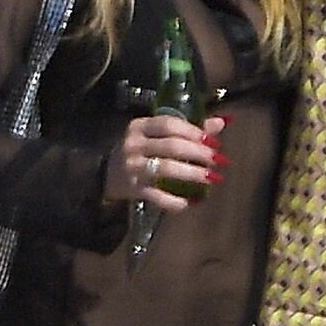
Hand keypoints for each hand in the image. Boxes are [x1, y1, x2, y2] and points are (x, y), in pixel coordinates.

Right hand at [105, 113, 227, 210]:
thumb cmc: (139, 151)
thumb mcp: (156, 135)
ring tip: (212, 178)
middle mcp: (134, 144)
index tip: (212, 141)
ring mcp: (132, 167)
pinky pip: (157, 196)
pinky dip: (174, 201)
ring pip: (166, 169)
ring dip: (192, 174)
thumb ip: (187, 129)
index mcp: (140, 126)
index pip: (169, 124)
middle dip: (198, 152)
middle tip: (218, 160)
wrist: (104, 175)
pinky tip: (190, 202)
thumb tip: (221, 123)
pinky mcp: (132, 189)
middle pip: (171, 146)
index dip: (193, 131)